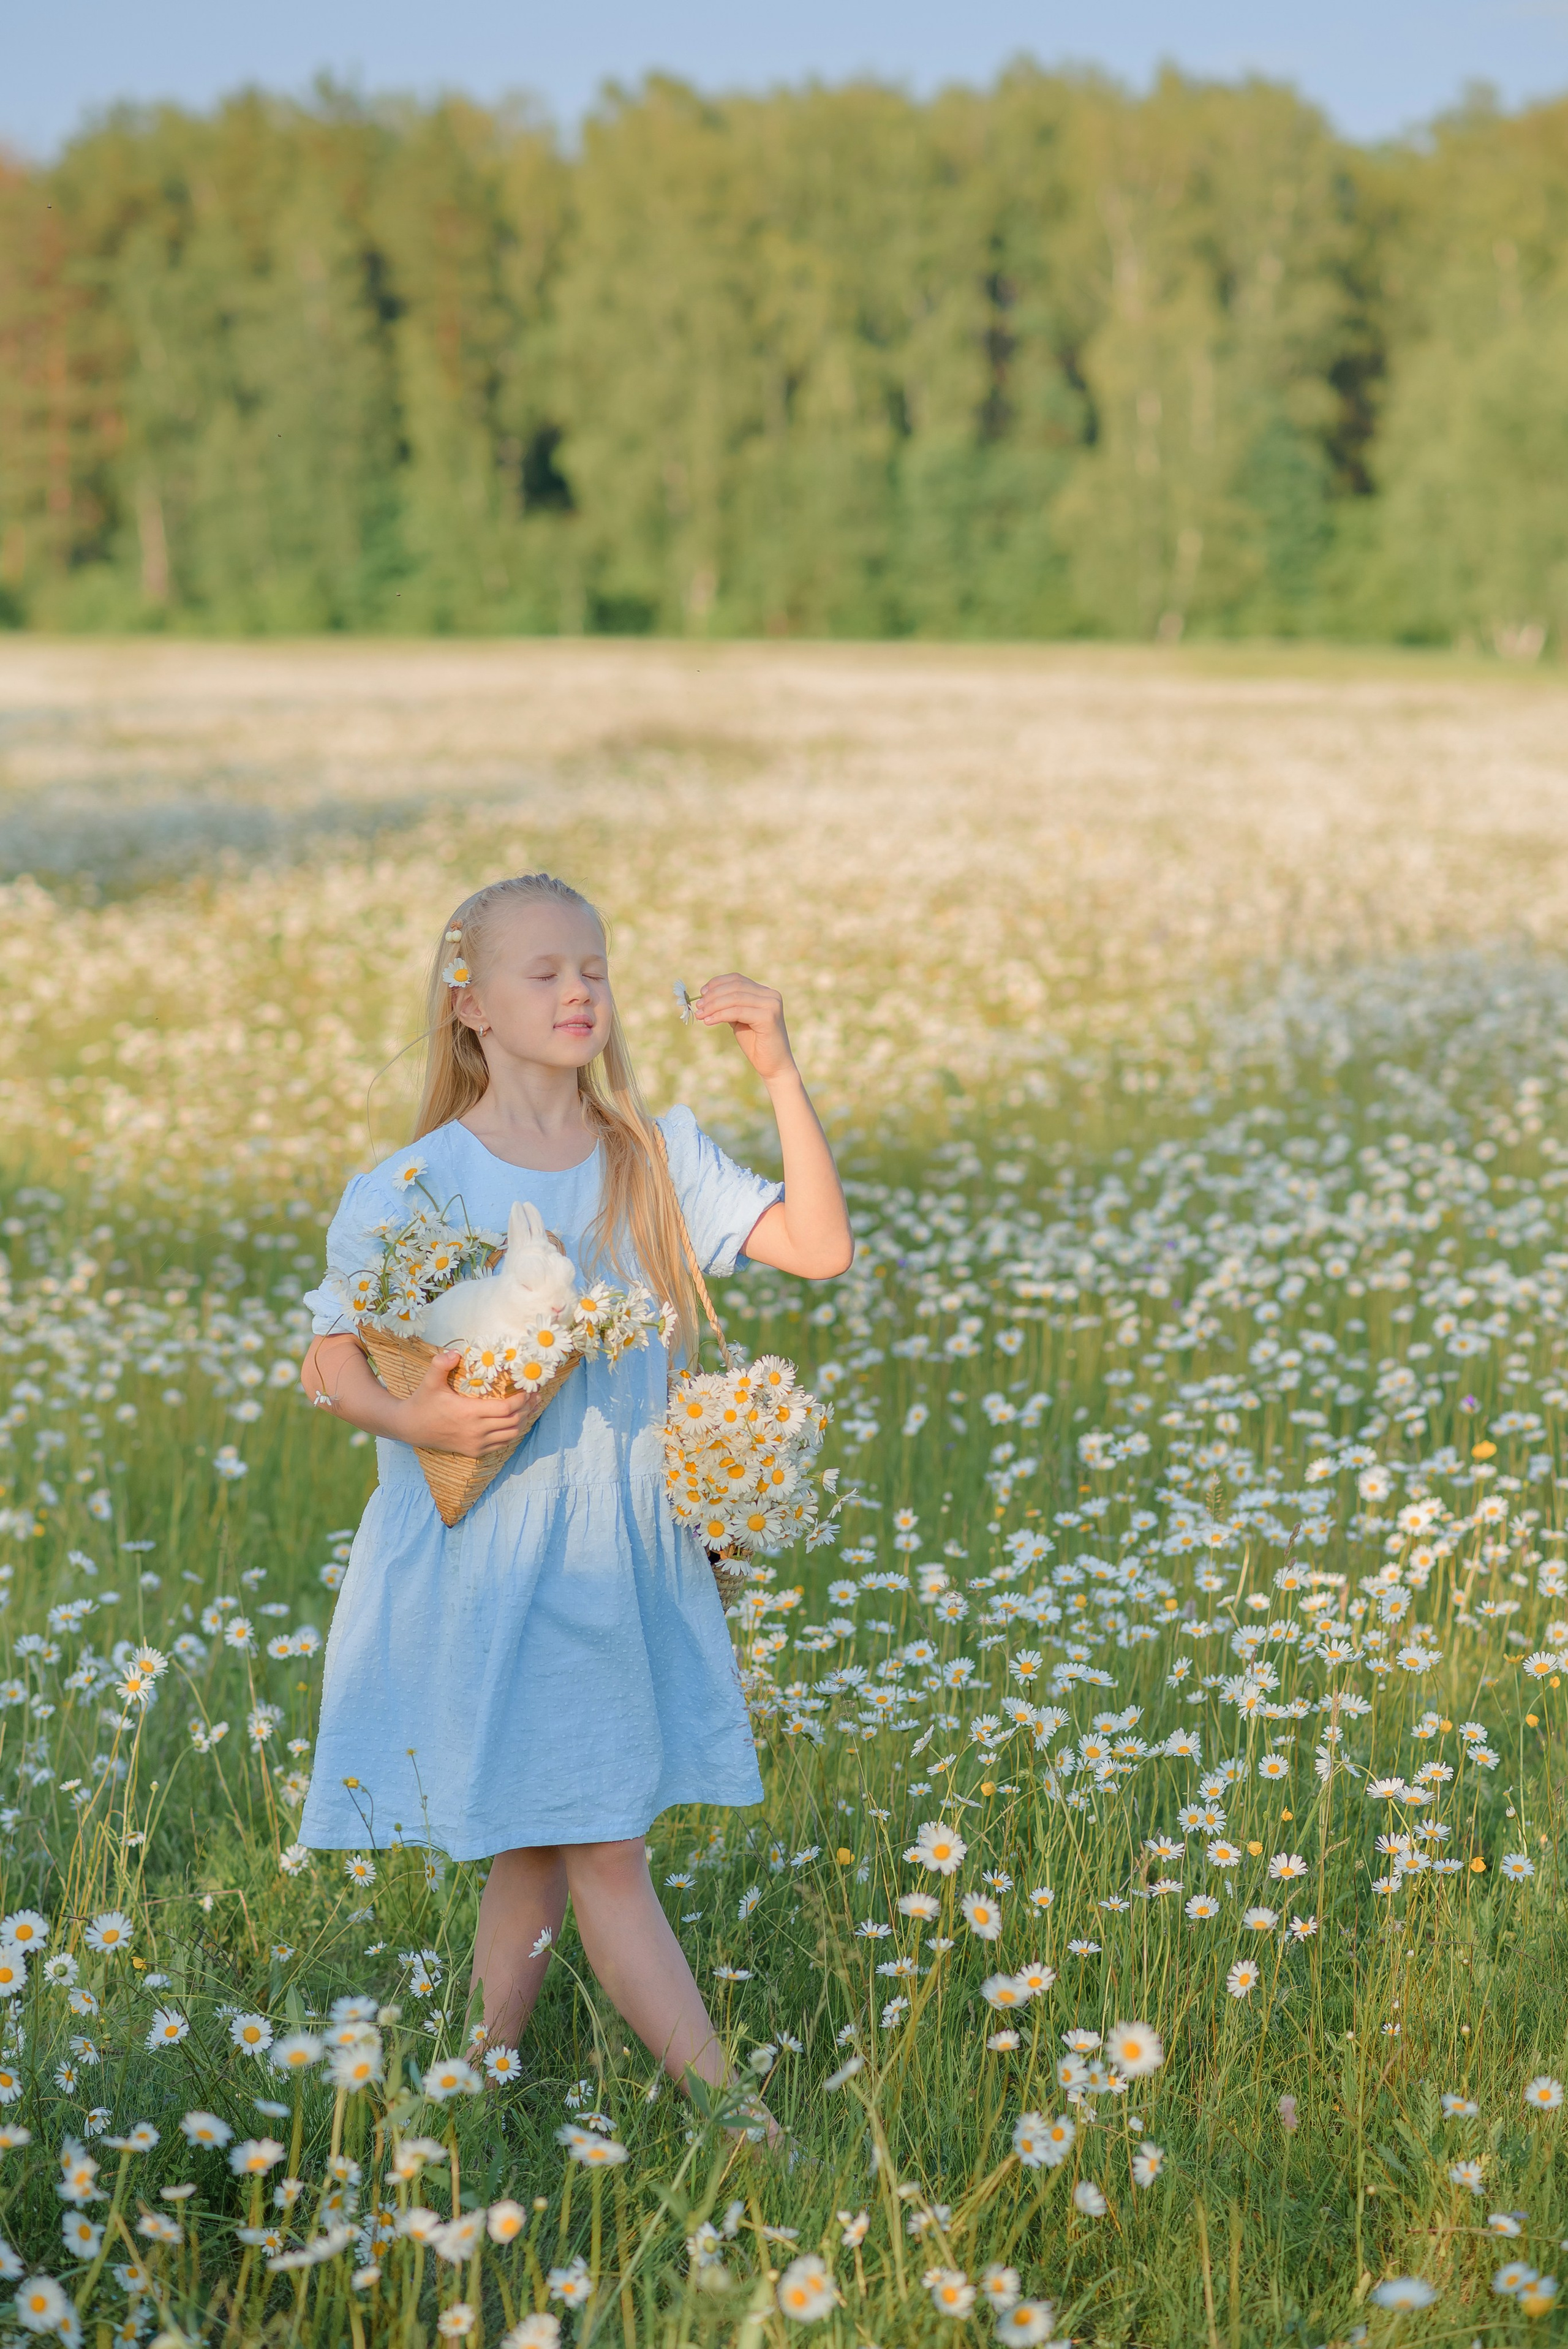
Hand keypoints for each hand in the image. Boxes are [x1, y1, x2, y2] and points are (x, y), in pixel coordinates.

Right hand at [393, 1350, 535, 1458]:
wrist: (411, 1427)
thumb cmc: (423, 1402)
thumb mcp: (429, 1381)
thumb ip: (440, 1364)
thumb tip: (455, 1352)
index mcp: (470, 1413)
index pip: (506, 1408)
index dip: (522, 1399)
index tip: (529, 1389)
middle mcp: (476, 1431)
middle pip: (513, 1421)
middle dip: (527, 1408)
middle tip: (535, 1396)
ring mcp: (476, 1443)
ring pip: (510, 1435)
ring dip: (522, 1422)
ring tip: (528, 1408)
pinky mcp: (473, 1451)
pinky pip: (500, 1445)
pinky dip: (511, 1434)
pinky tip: (514, 1422)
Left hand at [694, 974, 794, 1082]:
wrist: (773, 1066)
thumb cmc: (755, 1044)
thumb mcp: (739, 1020)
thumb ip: (729, 1006)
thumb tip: (705, 996)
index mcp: (765, 993)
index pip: (737, 979)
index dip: (717, 983)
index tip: (701, 993)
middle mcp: (771, 995)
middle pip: (735, 987)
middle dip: (713, 995)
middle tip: (698, 1007)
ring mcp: (771, 1005)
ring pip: (735, 998)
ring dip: (713, 1005)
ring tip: (700, 1015)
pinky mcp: (768, 1017)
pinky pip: (738, 1011)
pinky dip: (720, 1015)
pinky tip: (709, 1021)